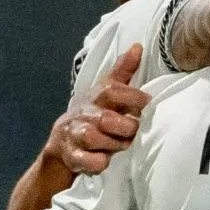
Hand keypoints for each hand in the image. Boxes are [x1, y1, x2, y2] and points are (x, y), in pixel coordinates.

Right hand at [52, 44, 149, 174]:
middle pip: (105, 119)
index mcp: (95, 98)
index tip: (147, 102)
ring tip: (121, 145)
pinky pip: (90, 162)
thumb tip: (138, 46)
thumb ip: (123, 72)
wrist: (62, 143)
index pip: (111, 90)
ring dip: (114, 144)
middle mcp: (83, 115)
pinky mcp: (73, 157)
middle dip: (125, 126)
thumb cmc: (92, 115)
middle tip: (133, 130)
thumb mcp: (105, 91)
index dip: (131, 96)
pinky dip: (100, 162)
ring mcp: (76, 136)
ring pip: (95, 139)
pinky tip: (105, 160)